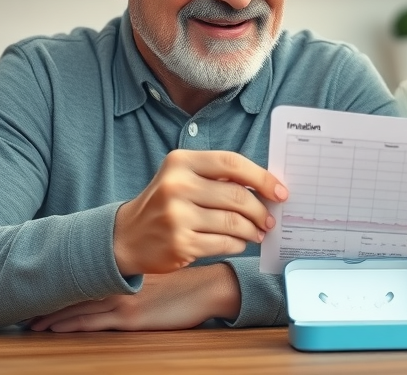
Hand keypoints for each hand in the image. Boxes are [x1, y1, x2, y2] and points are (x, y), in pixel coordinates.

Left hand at [27, 264, 239, 331]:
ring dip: (50, 317)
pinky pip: (92, 323)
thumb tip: (121, 285)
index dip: (59, 286)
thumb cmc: (187, 285)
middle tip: (21, 311)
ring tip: (28, 324)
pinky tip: (52, 329)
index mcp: (123, 275)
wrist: (209, 288)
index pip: (83, 279)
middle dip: (47, 303)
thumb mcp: (158, 277)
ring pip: (77, 309)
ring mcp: (123, 300)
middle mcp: (118, 285)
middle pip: (74, 293)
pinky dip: (69, 325)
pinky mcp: (131, 318)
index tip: (38, 292)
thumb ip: (135, 280)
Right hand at [113, 149, 287, 276]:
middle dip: (261, 210)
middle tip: (270, 218)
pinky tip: (239, 242)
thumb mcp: (183, 177)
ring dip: (253, 230)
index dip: (262, 177)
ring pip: (234, 223)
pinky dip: (238, 244)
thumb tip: (266, 188)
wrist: (126, 236)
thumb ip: (218, 177)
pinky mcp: (180, 243)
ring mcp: (177, 216)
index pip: (232, 163)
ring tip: (258, 232)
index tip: (280, 191)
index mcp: (181, 162)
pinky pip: (224, 243)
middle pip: (237, 196)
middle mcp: (177, 185)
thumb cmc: (165, 203)